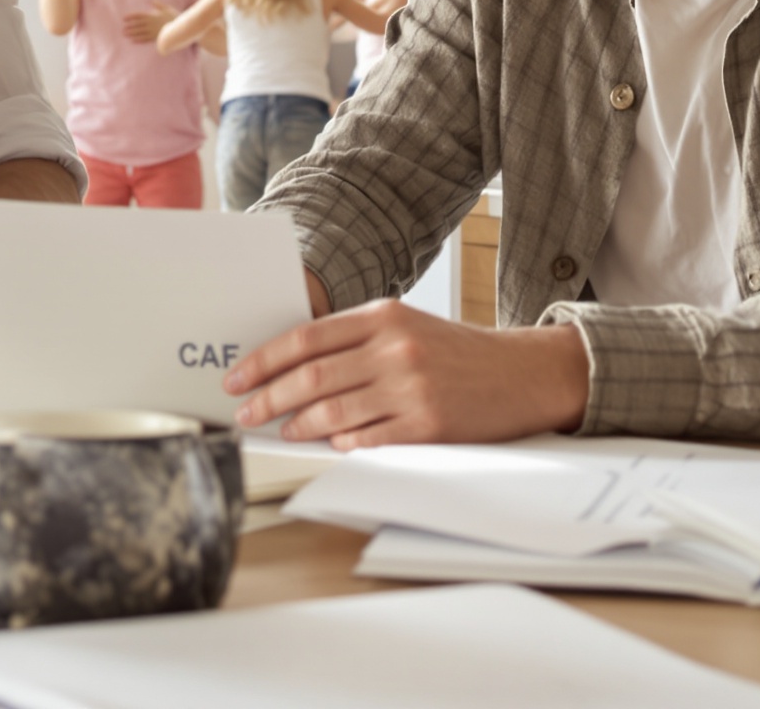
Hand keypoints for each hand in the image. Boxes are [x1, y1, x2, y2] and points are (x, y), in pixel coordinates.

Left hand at [122, 4, 174, 42]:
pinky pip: (145, 39)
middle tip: (122, 29)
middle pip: (137, 25)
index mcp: (152, 16)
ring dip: (132, 33)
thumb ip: (158, 5)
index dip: (130, 17)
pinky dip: (139, 40)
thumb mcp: (167, 8)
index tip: (124, 19)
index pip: (139, 16)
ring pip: (140, 32)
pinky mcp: (156, 38)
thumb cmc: (174, 17)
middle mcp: (151, 24)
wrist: (181, 28)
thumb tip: (151, 0)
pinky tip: (133, 41)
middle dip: (130, 27)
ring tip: (125, 35)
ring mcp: (153, 31)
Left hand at [222, 303, 589, 449]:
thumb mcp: (405, 326)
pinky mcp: (428, 425)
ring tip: (281, 430)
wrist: (522, 372)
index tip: (237, 378)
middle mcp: (394, 348)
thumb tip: (292, 366)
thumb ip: (355, 339)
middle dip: (268, 398)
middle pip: (311, 376)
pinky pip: (368, 439)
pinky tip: (328, 444)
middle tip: (245, 413)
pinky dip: (341, 443)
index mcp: (382, 316)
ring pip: (333, 411)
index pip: (305, 338)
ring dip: (298, 424)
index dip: (263, 361)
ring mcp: (411, 388)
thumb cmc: (456, 352)